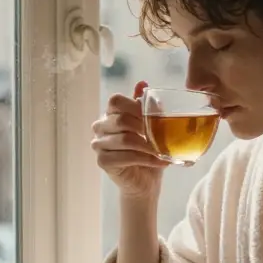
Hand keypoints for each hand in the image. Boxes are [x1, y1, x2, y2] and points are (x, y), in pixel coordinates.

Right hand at [92, 80, 167, 199]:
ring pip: (125, 140)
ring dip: (149, 146)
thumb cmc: (147, 150)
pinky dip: (146, 159)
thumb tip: (142, 82)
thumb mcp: (150, 125)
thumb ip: (145, 106)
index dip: (135, 106)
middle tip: (162, 136)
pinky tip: (159, 161)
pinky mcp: (103, 162)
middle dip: (145, 128)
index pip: (116, 100)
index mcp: (110, 113)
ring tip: (164, 151)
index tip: (153, 116)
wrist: (144, 180)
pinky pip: (126, 157)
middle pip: (121, 120)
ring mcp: (98, 145)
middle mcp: (100, 127)